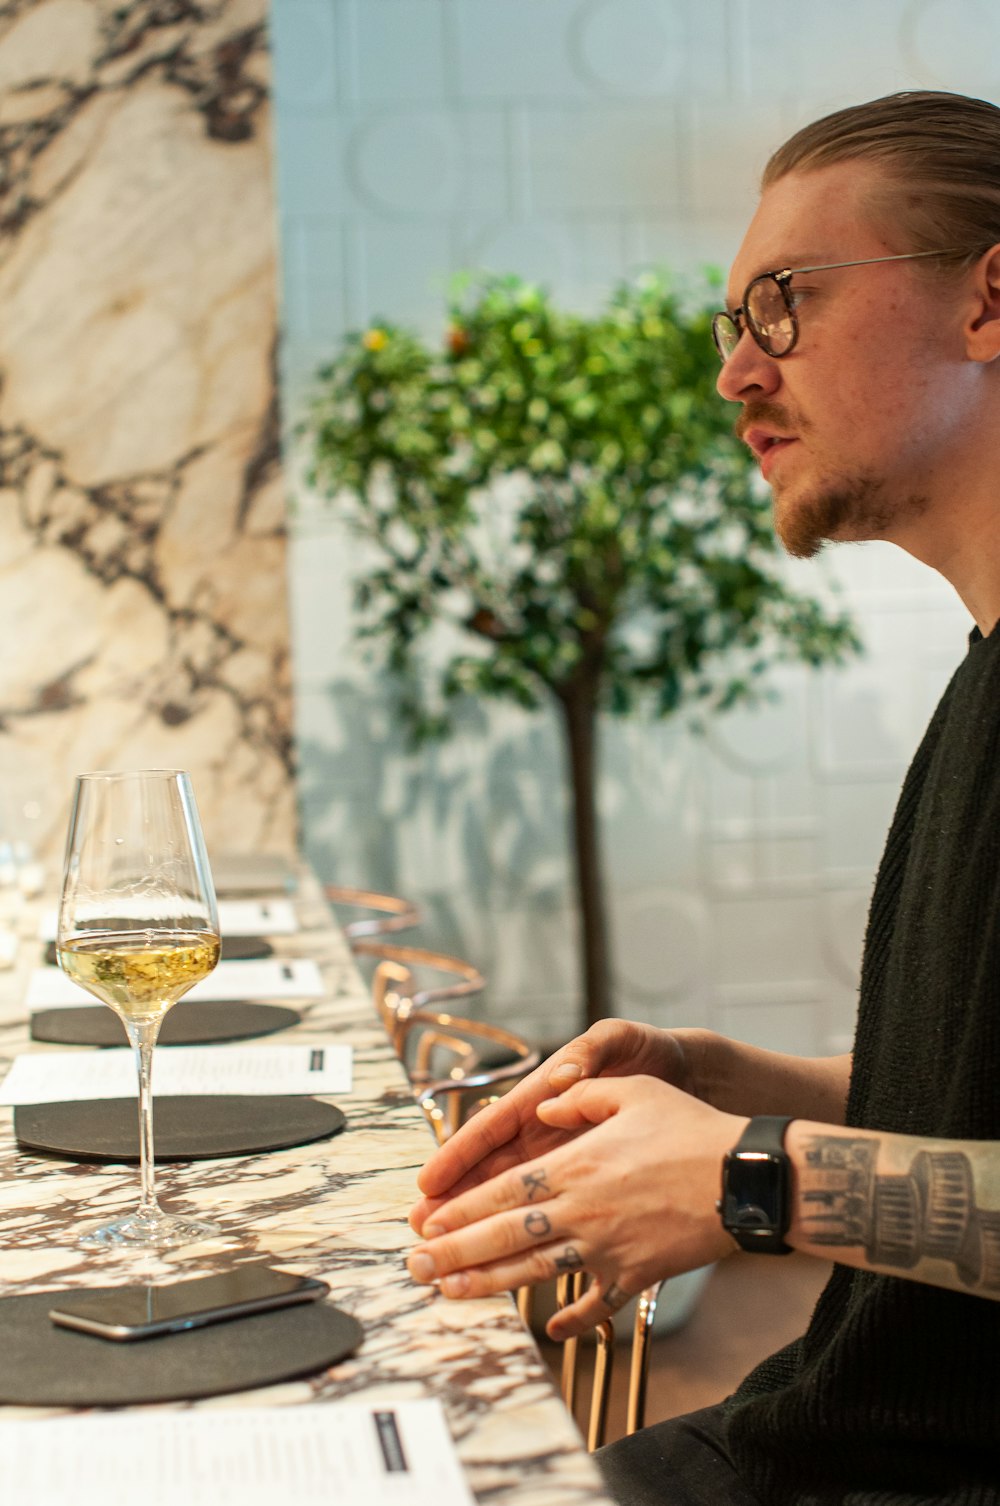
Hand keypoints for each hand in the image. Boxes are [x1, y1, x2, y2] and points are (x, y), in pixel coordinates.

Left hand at [406, 1075, 745, 1338]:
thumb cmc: (692, 1129)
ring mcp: (606, 1249)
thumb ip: (583, 1097)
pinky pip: (595, 1302)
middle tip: (414, 1265)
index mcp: (576, 1165)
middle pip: (504, 1236)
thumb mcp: (633, 1091)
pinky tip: (549, 1330)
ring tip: (448, 1292)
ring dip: (487, 1284)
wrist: (747, 1179)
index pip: (502, 1192)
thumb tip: (547, 1099)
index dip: (460, 1209)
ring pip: (533, 1272)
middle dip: (453, 1253)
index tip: (426, 1223)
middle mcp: (582, 1211)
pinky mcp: (635, 1274)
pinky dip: (571, 1318)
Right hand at [409, 1020, 691, 1235]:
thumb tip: (560, 1077)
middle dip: (459, 1202)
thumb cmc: (648, 1053)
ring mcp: (568, 1164)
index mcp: (545, 1099)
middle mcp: (549, 1135)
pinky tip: (516, 1271)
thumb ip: (588, 1054)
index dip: (459, 1156)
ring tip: (451, 1258)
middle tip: (422, 1231)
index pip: (493, 1130)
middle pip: (495, 1174)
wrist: (694, 1075)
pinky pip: (560, 1216)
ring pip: (518, 1202)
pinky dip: (539, 1241)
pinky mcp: (595, 1187)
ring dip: (485, 1228)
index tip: (428, 1182)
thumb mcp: (617, 1041)